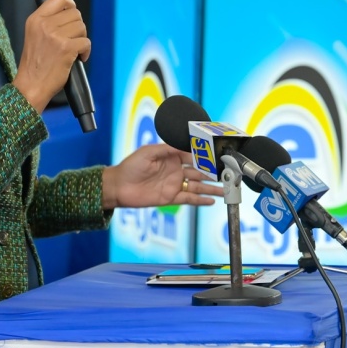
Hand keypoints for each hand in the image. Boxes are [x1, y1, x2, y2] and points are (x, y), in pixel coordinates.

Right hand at [12, 0, 89, 112]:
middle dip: (77, 27)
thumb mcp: (33, 36)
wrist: (31, 86)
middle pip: (75, 13)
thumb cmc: (34, 65)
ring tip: (74, 50)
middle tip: (72, 40)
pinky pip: (86, 42)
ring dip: (82, 39)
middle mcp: (44, 25)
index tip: (72, 12)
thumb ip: (47, 23)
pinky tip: (78, 58)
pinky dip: (86, 51)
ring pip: (82, 27)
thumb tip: (69, 13)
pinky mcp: (66, 48)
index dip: (70, 4)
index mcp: (35, 20)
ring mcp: (55, 36)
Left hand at [101, 144, 223, 210]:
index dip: (206, 158)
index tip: (218, 159)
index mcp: (172, 157)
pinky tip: (212, 201)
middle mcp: (176, 171)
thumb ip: (167, 149)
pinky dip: (200, 200)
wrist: (118, 186)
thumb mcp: (148, 152)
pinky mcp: (170, 198)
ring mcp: (174, 185)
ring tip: (226, 189)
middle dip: (214, 173)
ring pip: (198, 186)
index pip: (193, 157)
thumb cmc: (130, 166)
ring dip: (212, 188)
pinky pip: (189, 199)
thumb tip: (185, 146)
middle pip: (199, 172)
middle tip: (228, 174)